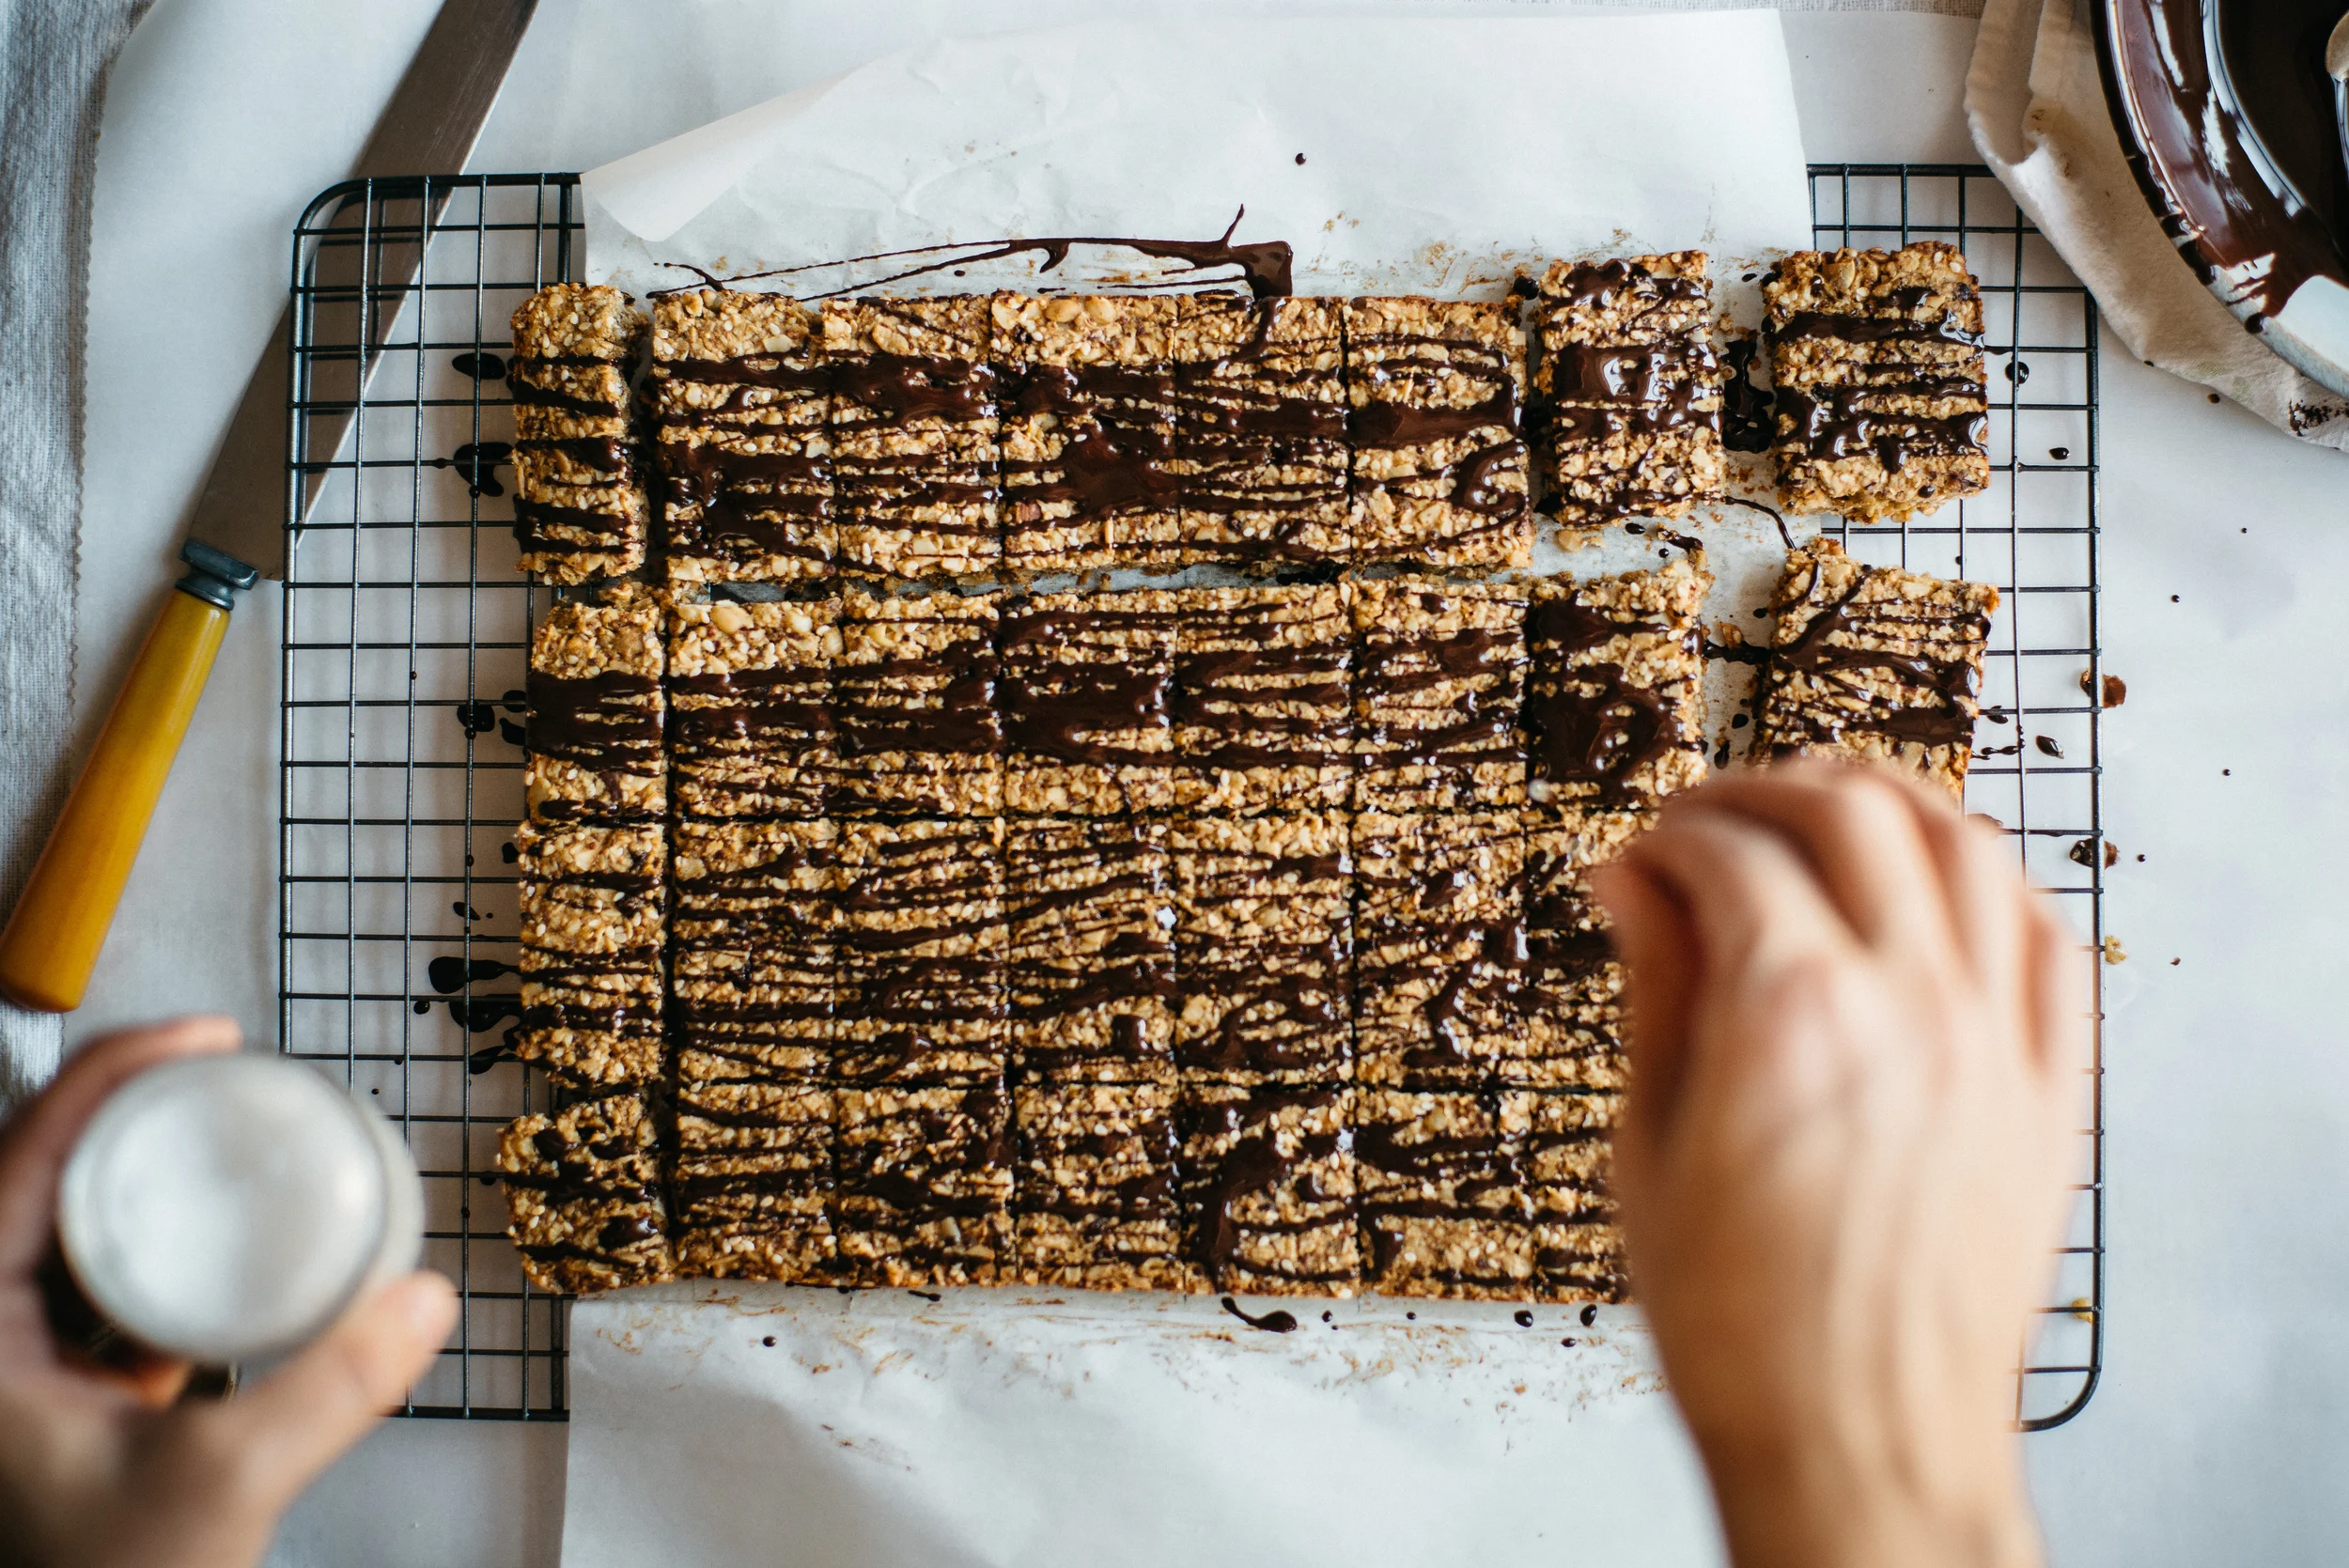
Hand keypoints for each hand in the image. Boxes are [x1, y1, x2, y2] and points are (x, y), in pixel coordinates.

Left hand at [0, 1018, 456, 1567]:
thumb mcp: (219, 1483)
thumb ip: (328, 1389)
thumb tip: (418, 1301)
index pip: (29, 1151)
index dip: (116, 1071)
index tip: (202, 1037)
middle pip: (50, 1172)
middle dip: (142, 1106)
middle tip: (225, 1068)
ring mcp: (25, 1362)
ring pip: (77, 1228)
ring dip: (152, 1173)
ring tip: (231, 1136)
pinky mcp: (69, 1393)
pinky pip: (108, 1285)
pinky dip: (165, 1244)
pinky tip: (226, 1246)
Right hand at [1593, 762, 2085, 1567]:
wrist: (1857, 1437)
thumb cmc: (1739, 1322)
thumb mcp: (1650, 1145)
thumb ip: (1657, 991)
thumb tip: (1633, 883)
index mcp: (1787, 1014)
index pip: (1727, 855)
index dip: (1667, 837)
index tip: (1639, 859)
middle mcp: (1903, 1004)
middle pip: (1850, 814)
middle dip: (1763, 791)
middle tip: (1712, 815)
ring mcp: (1990, 1041)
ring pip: (1964, 845)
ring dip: (1885, 803)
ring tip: (1825, 811)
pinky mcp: (2046, 1090)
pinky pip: (2045, 936)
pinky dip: (1991, 879)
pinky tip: (1942, 880)